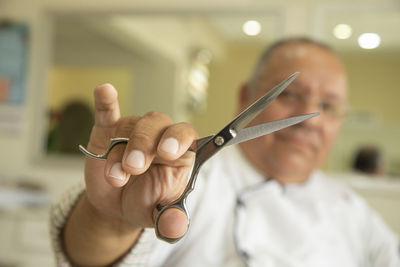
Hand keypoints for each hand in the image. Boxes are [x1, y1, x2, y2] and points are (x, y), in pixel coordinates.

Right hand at [84, 83, 197, 238]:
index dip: (178, 138)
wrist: (116, 206)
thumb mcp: (159, 216)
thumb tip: (176, 228)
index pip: (186, 135)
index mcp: (178, 154)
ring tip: (116, 177)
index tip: (167, 152)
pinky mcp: (107, 132)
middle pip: (156, 124)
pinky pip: (107, 113)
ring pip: (129, 126)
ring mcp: (132, 133)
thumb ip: (171, 221)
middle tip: (134, 168)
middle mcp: (158, 137)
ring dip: (120, 150)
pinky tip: (104, 91)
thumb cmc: (145, 204)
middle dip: (143, 145)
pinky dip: (105, 102)